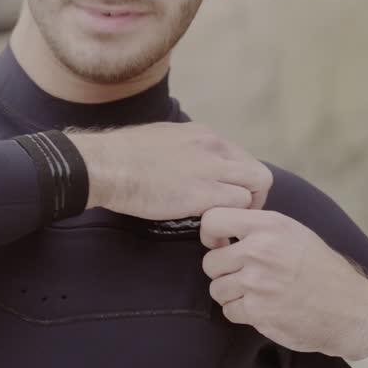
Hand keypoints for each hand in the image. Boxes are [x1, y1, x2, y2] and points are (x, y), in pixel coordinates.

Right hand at [66, 122, 272, 220]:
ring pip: (256, 189)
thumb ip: (185, 148)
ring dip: (244, 211)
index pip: (242, 157)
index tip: (227, 197)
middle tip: (235, 216)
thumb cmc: (124, 154)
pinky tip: (214, 233)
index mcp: (204, 134)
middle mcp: (215, 147)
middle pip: (258, 173)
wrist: (108, 165)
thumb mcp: (163, 138)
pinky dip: (231, 222)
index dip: (239, 181)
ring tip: (226, 227)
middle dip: (254, 197)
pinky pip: (238, 206)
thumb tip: (189, 162)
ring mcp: (212, 169)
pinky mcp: (205, 193)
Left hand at [200, 207, 367, 359]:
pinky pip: (229, 310)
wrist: (350, 309)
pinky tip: (262, 307)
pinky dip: (241, 312)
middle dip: (223, 270)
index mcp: (269, 226)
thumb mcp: (293, 232)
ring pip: (217, 288)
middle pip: (210, 261)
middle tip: (245, 274)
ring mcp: (257, 283)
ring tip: (257, 292)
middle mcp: (260, 251)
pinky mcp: (258, 311)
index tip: (220, 243)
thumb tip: (220, 225)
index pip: (212, 219)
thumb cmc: (321, 269)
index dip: (210, 234)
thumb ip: (258, 226)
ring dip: (232, 293)